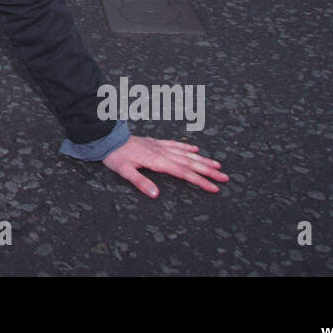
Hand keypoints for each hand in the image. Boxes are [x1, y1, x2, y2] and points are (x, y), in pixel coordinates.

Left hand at [101, 135, 228, 197]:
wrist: (107, 137)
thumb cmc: (115, 156)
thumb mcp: (124, 171)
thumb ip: (140, 182)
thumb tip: (155, 195)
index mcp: (158, 161)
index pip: (184, 173)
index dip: (200, 181)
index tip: (214, 188)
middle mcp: (162, 153)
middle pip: (190, 164)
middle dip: (208, 171)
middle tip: (225, 178)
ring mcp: (160, 147)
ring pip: (186, 154)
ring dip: (202, 160)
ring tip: (217, 166)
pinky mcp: (155, 143)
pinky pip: (175, 145)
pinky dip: (186, 147)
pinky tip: (195, 150)